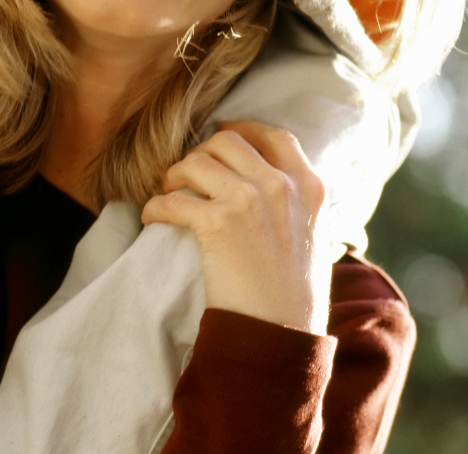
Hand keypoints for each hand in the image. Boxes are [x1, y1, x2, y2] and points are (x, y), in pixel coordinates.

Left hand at [142, 121, 330, 332]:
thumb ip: (295, 203)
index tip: (223, 134)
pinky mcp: (218, 223)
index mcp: (310, 186)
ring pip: (196, 161)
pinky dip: (156, 205)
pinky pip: (173, 198)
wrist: (281, 337)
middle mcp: (281, 185)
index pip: (275, 136)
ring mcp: (249, 200)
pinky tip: (153, 215)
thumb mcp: (314, 237)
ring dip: (175, 174)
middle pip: (228, 140)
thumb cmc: (295, 296)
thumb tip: (266, 180)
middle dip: (202, 152)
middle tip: (188, 173)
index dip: (244, 130)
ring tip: (168, 191)